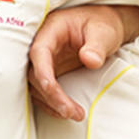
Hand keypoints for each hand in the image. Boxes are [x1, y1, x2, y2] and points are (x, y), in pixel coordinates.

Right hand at [28, 4, 138, 120]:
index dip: (42, 71)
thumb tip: (90, 60)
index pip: (39, 51)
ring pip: (36, 85)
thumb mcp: (104, 31)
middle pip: (34, 72)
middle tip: (70, 111)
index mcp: (52, 29)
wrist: (104, 26)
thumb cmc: (101, 23)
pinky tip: (66, 112)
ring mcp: (45, 60)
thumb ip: (97, 45)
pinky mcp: (49, 72)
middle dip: (50, 94)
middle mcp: (43, 45)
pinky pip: (43, 90)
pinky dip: (51, 103)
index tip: (51, 88)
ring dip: (51, 103)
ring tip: (75, 114)